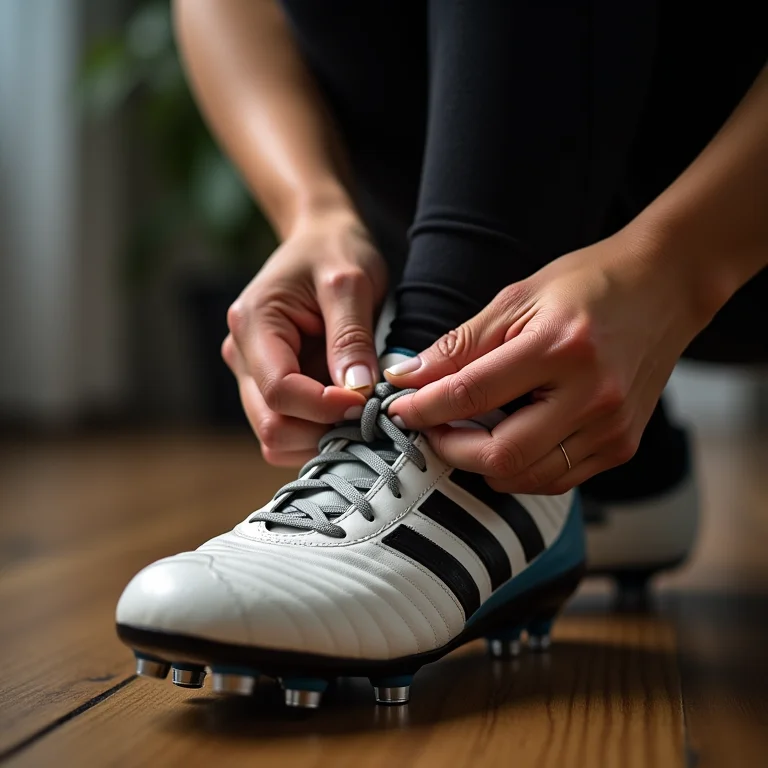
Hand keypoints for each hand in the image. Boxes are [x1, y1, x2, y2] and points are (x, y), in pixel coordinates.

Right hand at [223, 211, 386, 465]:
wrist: (321, 239)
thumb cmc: (335, 250)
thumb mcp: (351, 282)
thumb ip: (351, 337)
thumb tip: (358, 391)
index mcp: (253, 323)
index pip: (279, 391)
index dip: (324, 407)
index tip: (367, 400)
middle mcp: (243, 356)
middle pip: (272, 425)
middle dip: (323, 429)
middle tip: (369, 411)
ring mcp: (253, 376)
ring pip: (278, 437)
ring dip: (322, 435)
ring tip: (361, 408)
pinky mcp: (270, 389)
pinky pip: (289, 431)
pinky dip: (320, 433)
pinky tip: (348, 409)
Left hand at [385, 229, 709, 493]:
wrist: (664, 289)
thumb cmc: (587, 284)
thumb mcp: (516, 299)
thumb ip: (459, 345)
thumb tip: (407, 378)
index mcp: (560, 347)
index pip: (472, 394)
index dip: (424, 408)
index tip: (397, 410)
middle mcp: (593, 395)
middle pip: (501, 456)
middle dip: (450, 449)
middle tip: (430, 429)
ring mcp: (613, 428)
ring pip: (527, 477)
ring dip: (482, 464)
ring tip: (465, 433)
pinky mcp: (621, 445)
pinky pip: (556, 479)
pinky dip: (520, 469)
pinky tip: (506, 440)